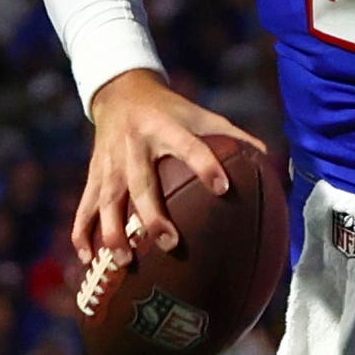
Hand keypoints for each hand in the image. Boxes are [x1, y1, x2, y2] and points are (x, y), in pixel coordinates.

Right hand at [72, 70, 266, 267]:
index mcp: (165, 128)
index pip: (188, 146)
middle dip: (152, 215)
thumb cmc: (171, 111)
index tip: (223, 188)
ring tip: (123, 261)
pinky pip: (84, 207)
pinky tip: (87, 260)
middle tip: (169, 244)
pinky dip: (81, 233)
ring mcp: (109, 164)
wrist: (120, 93)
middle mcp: (134, 147)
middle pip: (140, 184)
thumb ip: (234, 136)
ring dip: (112, 232)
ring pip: (106, 201)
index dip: (205, 165)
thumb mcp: (200, 114)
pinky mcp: (93, 176)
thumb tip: (273, 160)